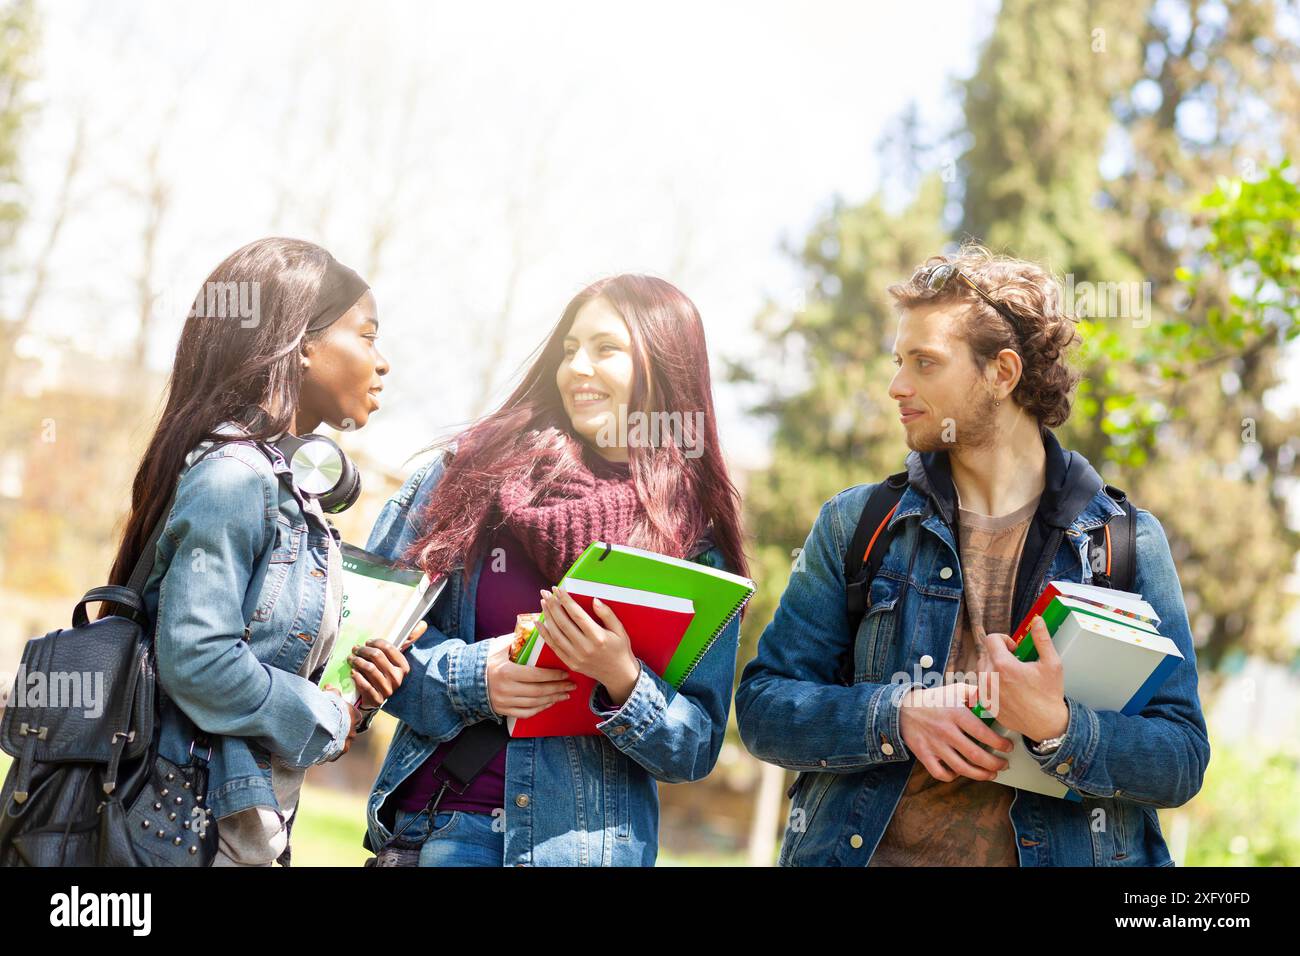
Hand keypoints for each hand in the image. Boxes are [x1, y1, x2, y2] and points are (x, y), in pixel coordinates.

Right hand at [322, 685, 362, 758]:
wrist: (319, 724)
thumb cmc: (327, 707)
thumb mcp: (331, 696)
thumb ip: (333, 692)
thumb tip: (330, 686)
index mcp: (354, 716)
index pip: (356, 716)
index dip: (349, 716)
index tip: (342, 715)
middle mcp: (353, 730)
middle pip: (350, 730)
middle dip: (343, 730)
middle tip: (332, 728)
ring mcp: (346, 742)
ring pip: (343, 743)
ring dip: (336, 741)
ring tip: (325, 740)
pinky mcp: (338, 752)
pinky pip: (335, 753)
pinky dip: (330, 752)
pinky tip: (322, 750)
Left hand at [348, 620, 425, 708]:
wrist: (377, 697)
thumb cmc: (385, 673)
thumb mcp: (394, 659)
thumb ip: (407, 642)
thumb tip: (423, 623)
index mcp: (403, 667)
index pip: (388, 648)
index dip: (375, 642)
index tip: (367, 642)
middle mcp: (397, 678)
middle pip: (377, 656)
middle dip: (363, 650)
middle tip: (355, 649)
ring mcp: (387, 689)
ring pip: (369, 668)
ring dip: (357, 661)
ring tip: (352, 658)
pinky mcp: (376, 699)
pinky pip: (364, 684)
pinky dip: (357, 676)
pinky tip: (353, 672)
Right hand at [485, 634, 577, 718]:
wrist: (466, 678)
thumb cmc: (485, 659)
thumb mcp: (499, 646)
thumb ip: (517, 639)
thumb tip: (538, 628)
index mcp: (507, 672)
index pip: (536, 676)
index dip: (553, 676)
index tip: (566, 673)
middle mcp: (506, 689)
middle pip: (539, 691)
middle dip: (558, 688)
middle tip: (571, 685)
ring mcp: (504, 702)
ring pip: (535, 704)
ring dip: (553, 699)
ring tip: (565, 694)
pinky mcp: (503, 710)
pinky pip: (526, 713)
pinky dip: (540, 709)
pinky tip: (550, 703)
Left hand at [538, 586, 639, 705]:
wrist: (619, 675)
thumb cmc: (620, 649)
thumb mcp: (619, 630)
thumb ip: (607, 614)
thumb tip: (594, 600)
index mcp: (598, 637)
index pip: (577, 615)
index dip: (566, 601)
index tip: (558, 589)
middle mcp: (585, 648)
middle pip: (563, 623)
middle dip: (552, 606)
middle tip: (545, 593)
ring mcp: (576, 657)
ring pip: (556, 634)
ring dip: (547, 617)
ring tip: (543, 603)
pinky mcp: (570, 663)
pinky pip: (554, 647)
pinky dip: (545, 634)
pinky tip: (539, 623)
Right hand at [898, 682, 1014, 781]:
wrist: (903, 708)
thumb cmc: (935, 700)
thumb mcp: (955, 690)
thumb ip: (975, 693)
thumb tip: (994, 697)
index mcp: (956, 714)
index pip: (983, 733)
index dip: (1000, 744)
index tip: (1008, 748)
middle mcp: (946, 731)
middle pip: (975, 755)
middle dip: (994, 764)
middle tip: (1003, 765)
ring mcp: (934, 744)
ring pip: (961, 768)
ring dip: (980, 775)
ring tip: (990, 774)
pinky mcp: (924, 754)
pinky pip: (940, 773)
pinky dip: (952, 777)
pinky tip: (960, 773)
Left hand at [977, 616, 1069, 741]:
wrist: (1046, 724)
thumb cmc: (1049, 694)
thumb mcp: (1052, 663)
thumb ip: (1042, 639)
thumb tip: (1037, 620)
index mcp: (1003, 666)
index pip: (991, 639)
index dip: (1003, 639)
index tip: (1014, 648)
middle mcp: (990, 678)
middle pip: (985, 653)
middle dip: (998, 653)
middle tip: (1015, 661)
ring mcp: (986, 692)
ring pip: (981, 669)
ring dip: (993, 667)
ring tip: (1011, 674)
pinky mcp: (985, 703)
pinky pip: (982, 685)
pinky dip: (991, 682)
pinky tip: (1006, 688)